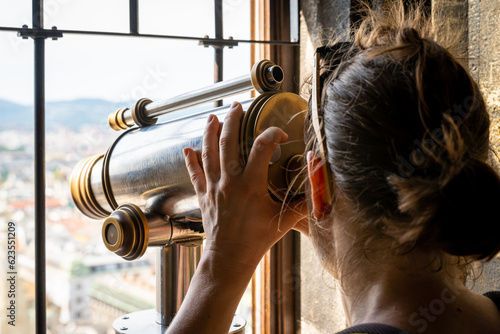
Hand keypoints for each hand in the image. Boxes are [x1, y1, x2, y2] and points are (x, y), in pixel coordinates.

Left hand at [183, 101, 307, 271]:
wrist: (229, 258)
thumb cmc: (256, 241)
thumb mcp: (283, 221)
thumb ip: (302, 205)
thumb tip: (321, 195)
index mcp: (250, 185)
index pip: (261, 148)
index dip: (272, 135)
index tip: (279, 135)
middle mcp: (229, 181)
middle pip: (228, 142)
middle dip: (232, 121)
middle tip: (237, 107)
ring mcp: (214, 187)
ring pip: (208, 153)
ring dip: (210, 133)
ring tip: (213, 117)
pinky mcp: (204, 196)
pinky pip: (194, 173)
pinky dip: (190, 160)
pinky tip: (186, 149)